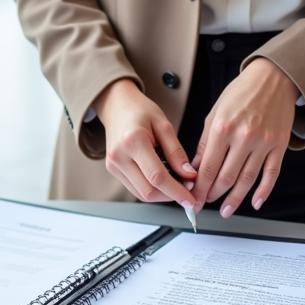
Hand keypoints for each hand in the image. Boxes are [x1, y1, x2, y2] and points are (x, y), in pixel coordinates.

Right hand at [94, 78, 198, 209]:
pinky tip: (163, 179)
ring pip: (141, 193)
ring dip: (162, 194)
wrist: (116, 105)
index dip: (177, 191)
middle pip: (148, 191)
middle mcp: (119, 156)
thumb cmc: (140, 110)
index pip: (157, 177)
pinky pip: (135, 188)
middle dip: (171, 196)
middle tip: (188, 190)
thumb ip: (176, 152)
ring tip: (177, 183)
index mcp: (133, 141)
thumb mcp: (164, 125)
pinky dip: (152, 188)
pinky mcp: (113, 169)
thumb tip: (189, 176)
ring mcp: (113, 165)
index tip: (191, 198)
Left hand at [192, 57, 298, 217]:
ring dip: (235, 199)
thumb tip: (196, 168)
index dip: (199, 188)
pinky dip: (264, 191)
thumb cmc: (241, 93)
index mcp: (223, 128)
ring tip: (226, 210)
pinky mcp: (279, 146)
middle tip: (205, 204)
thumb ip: (206, 143)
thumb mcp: (215, 113)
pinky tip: (255, 202)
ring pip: (247, 180)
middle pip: (226, 177)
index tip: (192, 198)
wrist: (273, 78)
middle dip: (212, 195)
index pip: (207, 167)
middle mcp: (243, 137)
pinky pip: (271, 174)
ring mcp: (263, 143)